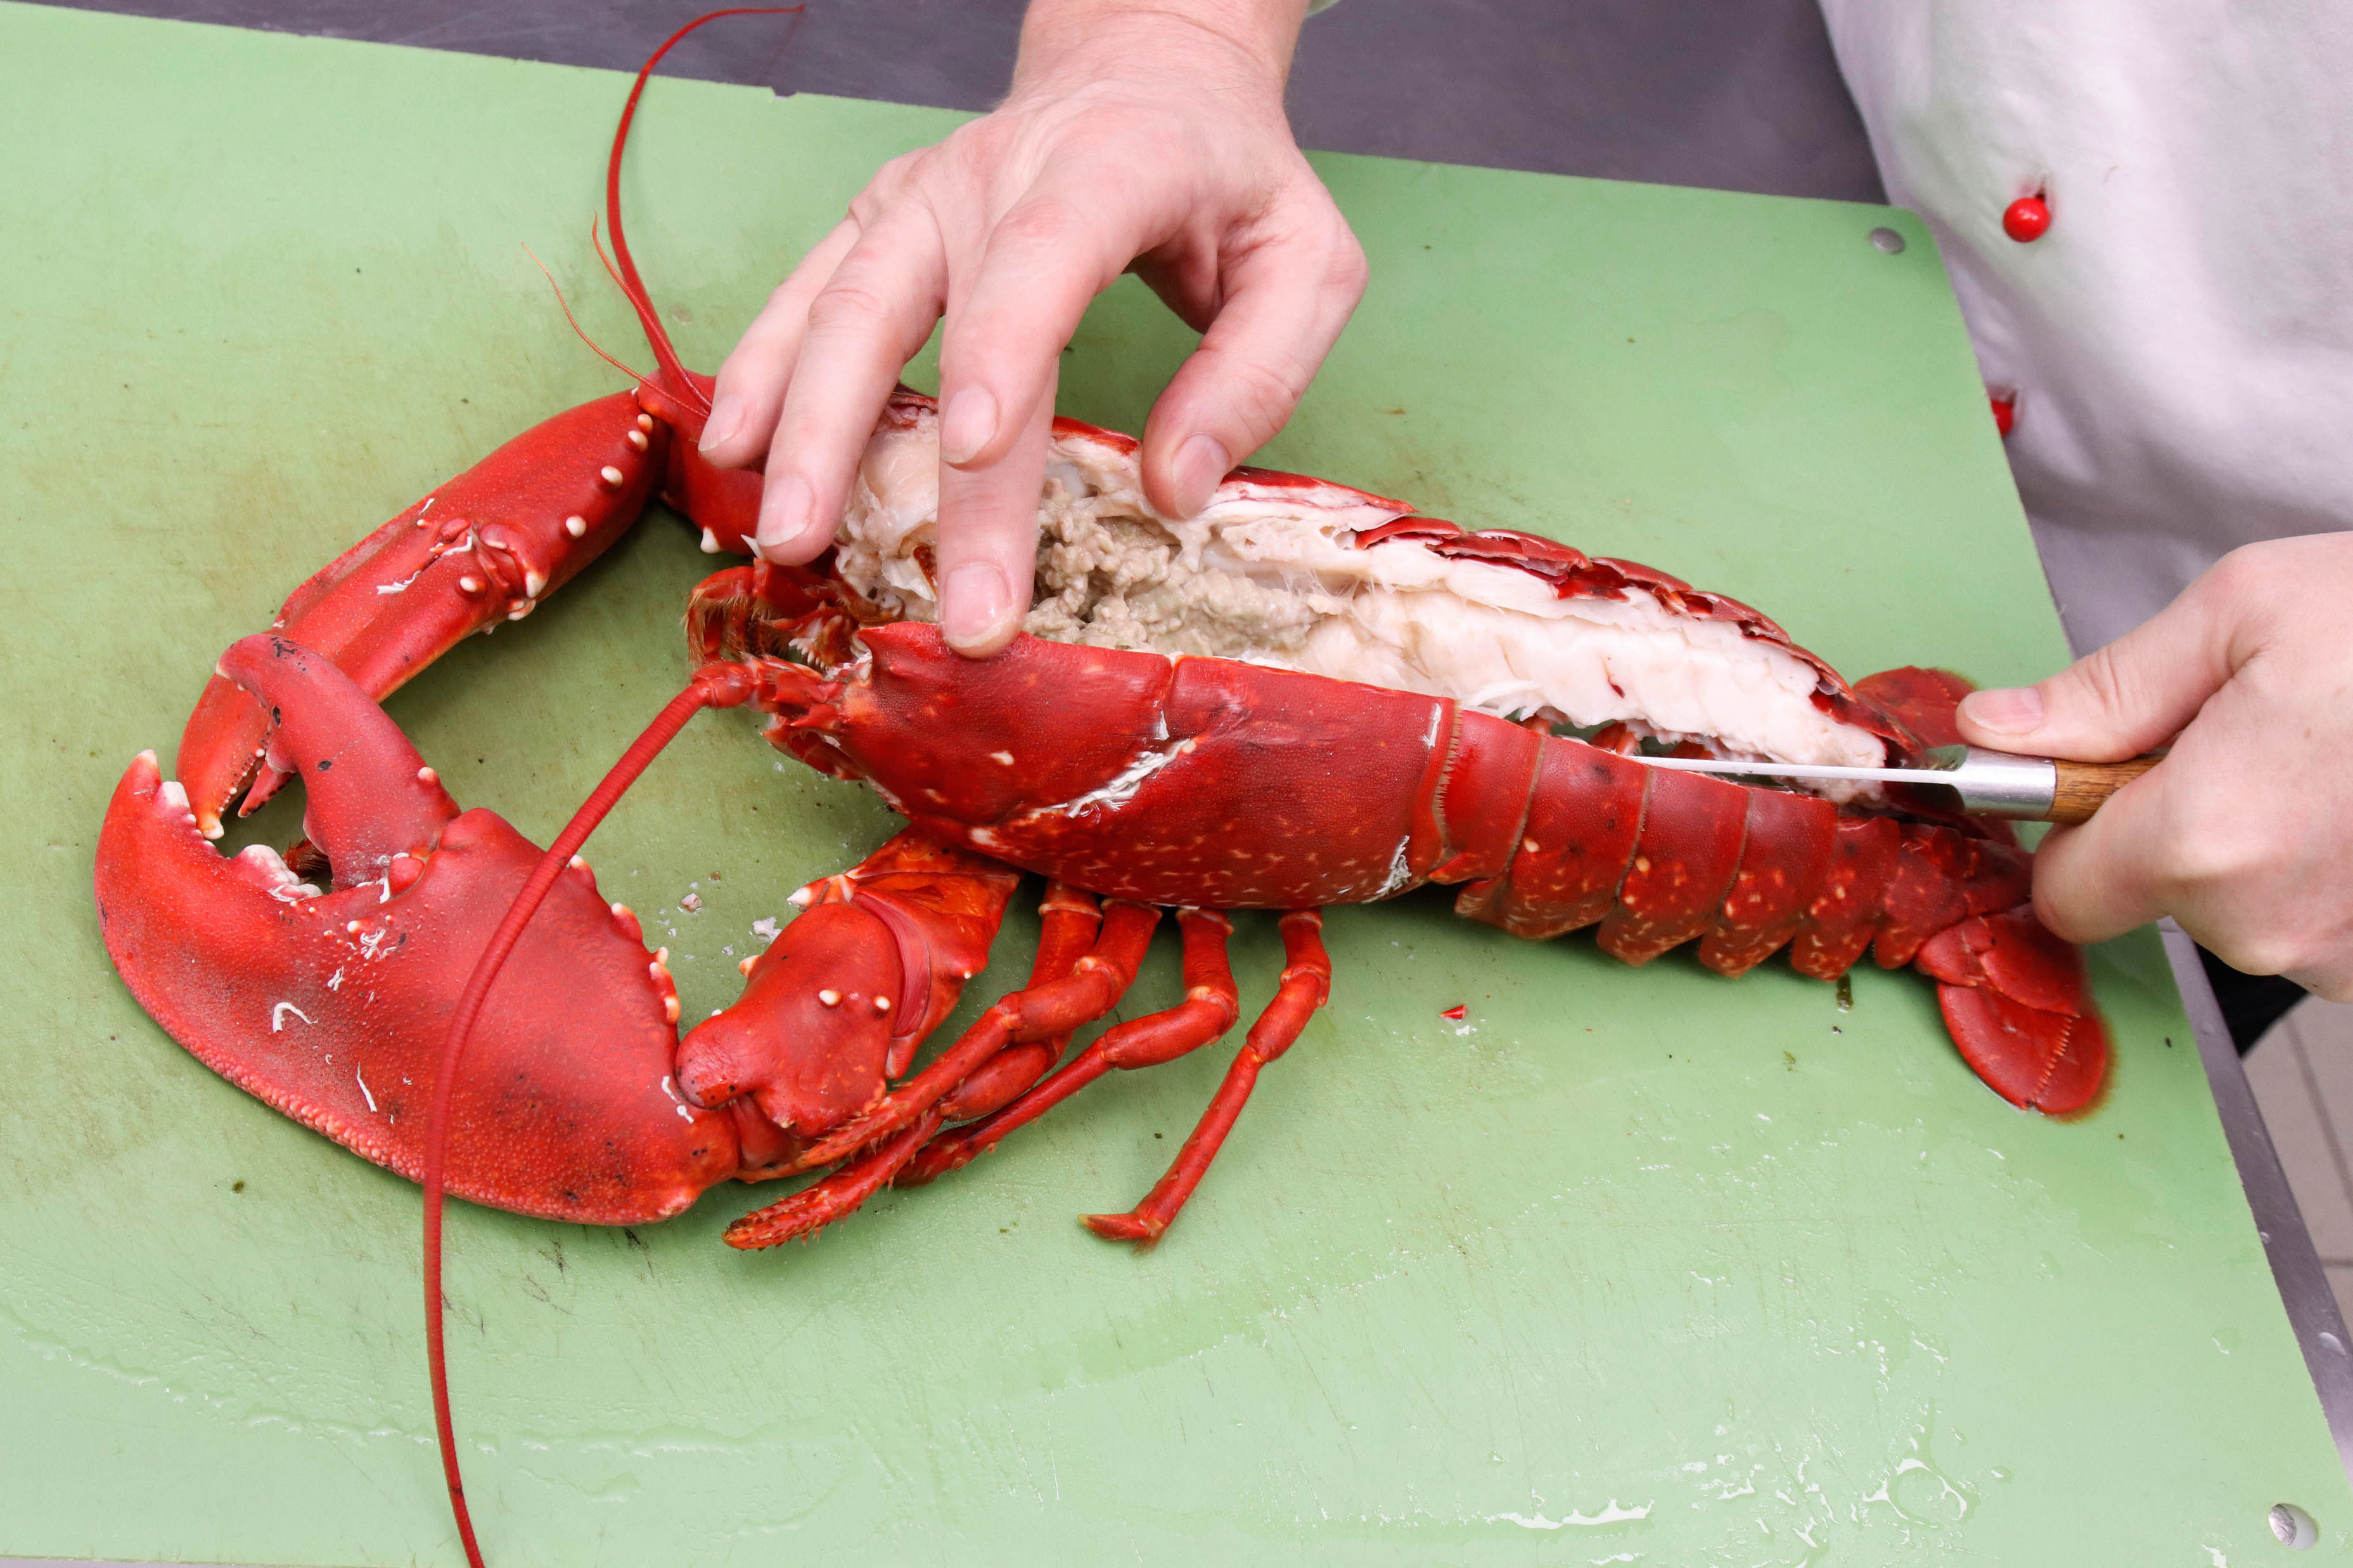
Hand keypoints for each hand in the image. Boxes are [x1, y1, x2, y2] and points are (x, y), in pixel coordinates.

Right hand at [698, 0, 1365, 655]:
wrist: (1149, 70)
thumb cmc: (1234, 180)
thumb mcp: (1307, 264)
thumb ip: (1257, 376)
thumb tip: (1172, 493)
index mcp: (1111, 169)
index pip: (1045, 258)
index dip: (1002, 349)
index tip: (978, 448)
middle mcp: (993, 174)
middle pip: (914, 310)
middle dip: (873, 446)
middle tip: (849, 560)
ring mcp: (921, 196)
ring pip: (837, 305)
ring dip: (798, 422)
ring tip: (780, 530)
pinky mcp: (880, 220)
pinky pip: (807, 296)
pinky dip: (766, 373)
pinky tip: (735, 447)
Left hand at [1957, 533, 2352, 997]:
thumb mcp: (2238, 614)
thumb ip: (2102, 691)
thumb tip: (1995, 730)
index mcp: (2203, 841)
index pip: (2065, 894)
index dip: (2071, 831)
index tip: (2099, 778)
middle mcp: (2267, 924)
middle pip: (2156, 898)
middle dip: (2173, 822)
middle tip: (2248, 736)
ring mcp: (2342, 956)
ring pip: (2241, 912)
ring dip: (2259, 843)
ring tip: (2327, 760)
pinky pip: (2316, 922)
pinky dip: (2326, 868)